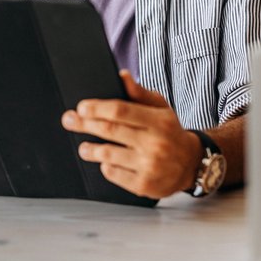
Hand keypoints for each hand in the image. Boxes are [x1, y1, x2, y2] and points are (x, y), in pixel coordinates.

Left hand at [61, 70, 202, 198]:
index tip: (82, 107)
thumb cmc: (171, 133)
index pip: (121, 111)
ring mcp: (149, 165)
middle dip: (85, 124)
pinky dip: (106, 166)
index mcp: (159, 121)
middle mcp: (155, 143)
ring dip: (90, 149)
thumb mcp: (162, 109)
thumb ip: (140, 94)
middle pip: (110, 130)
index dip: (98, 108)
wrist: (191, 163)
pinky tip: (106, 161)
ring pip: (107, 154)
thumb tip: (122, 75)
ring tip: (84, 147)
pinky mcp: (144, 185)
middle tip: (69, 120)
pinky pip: (113, 173)